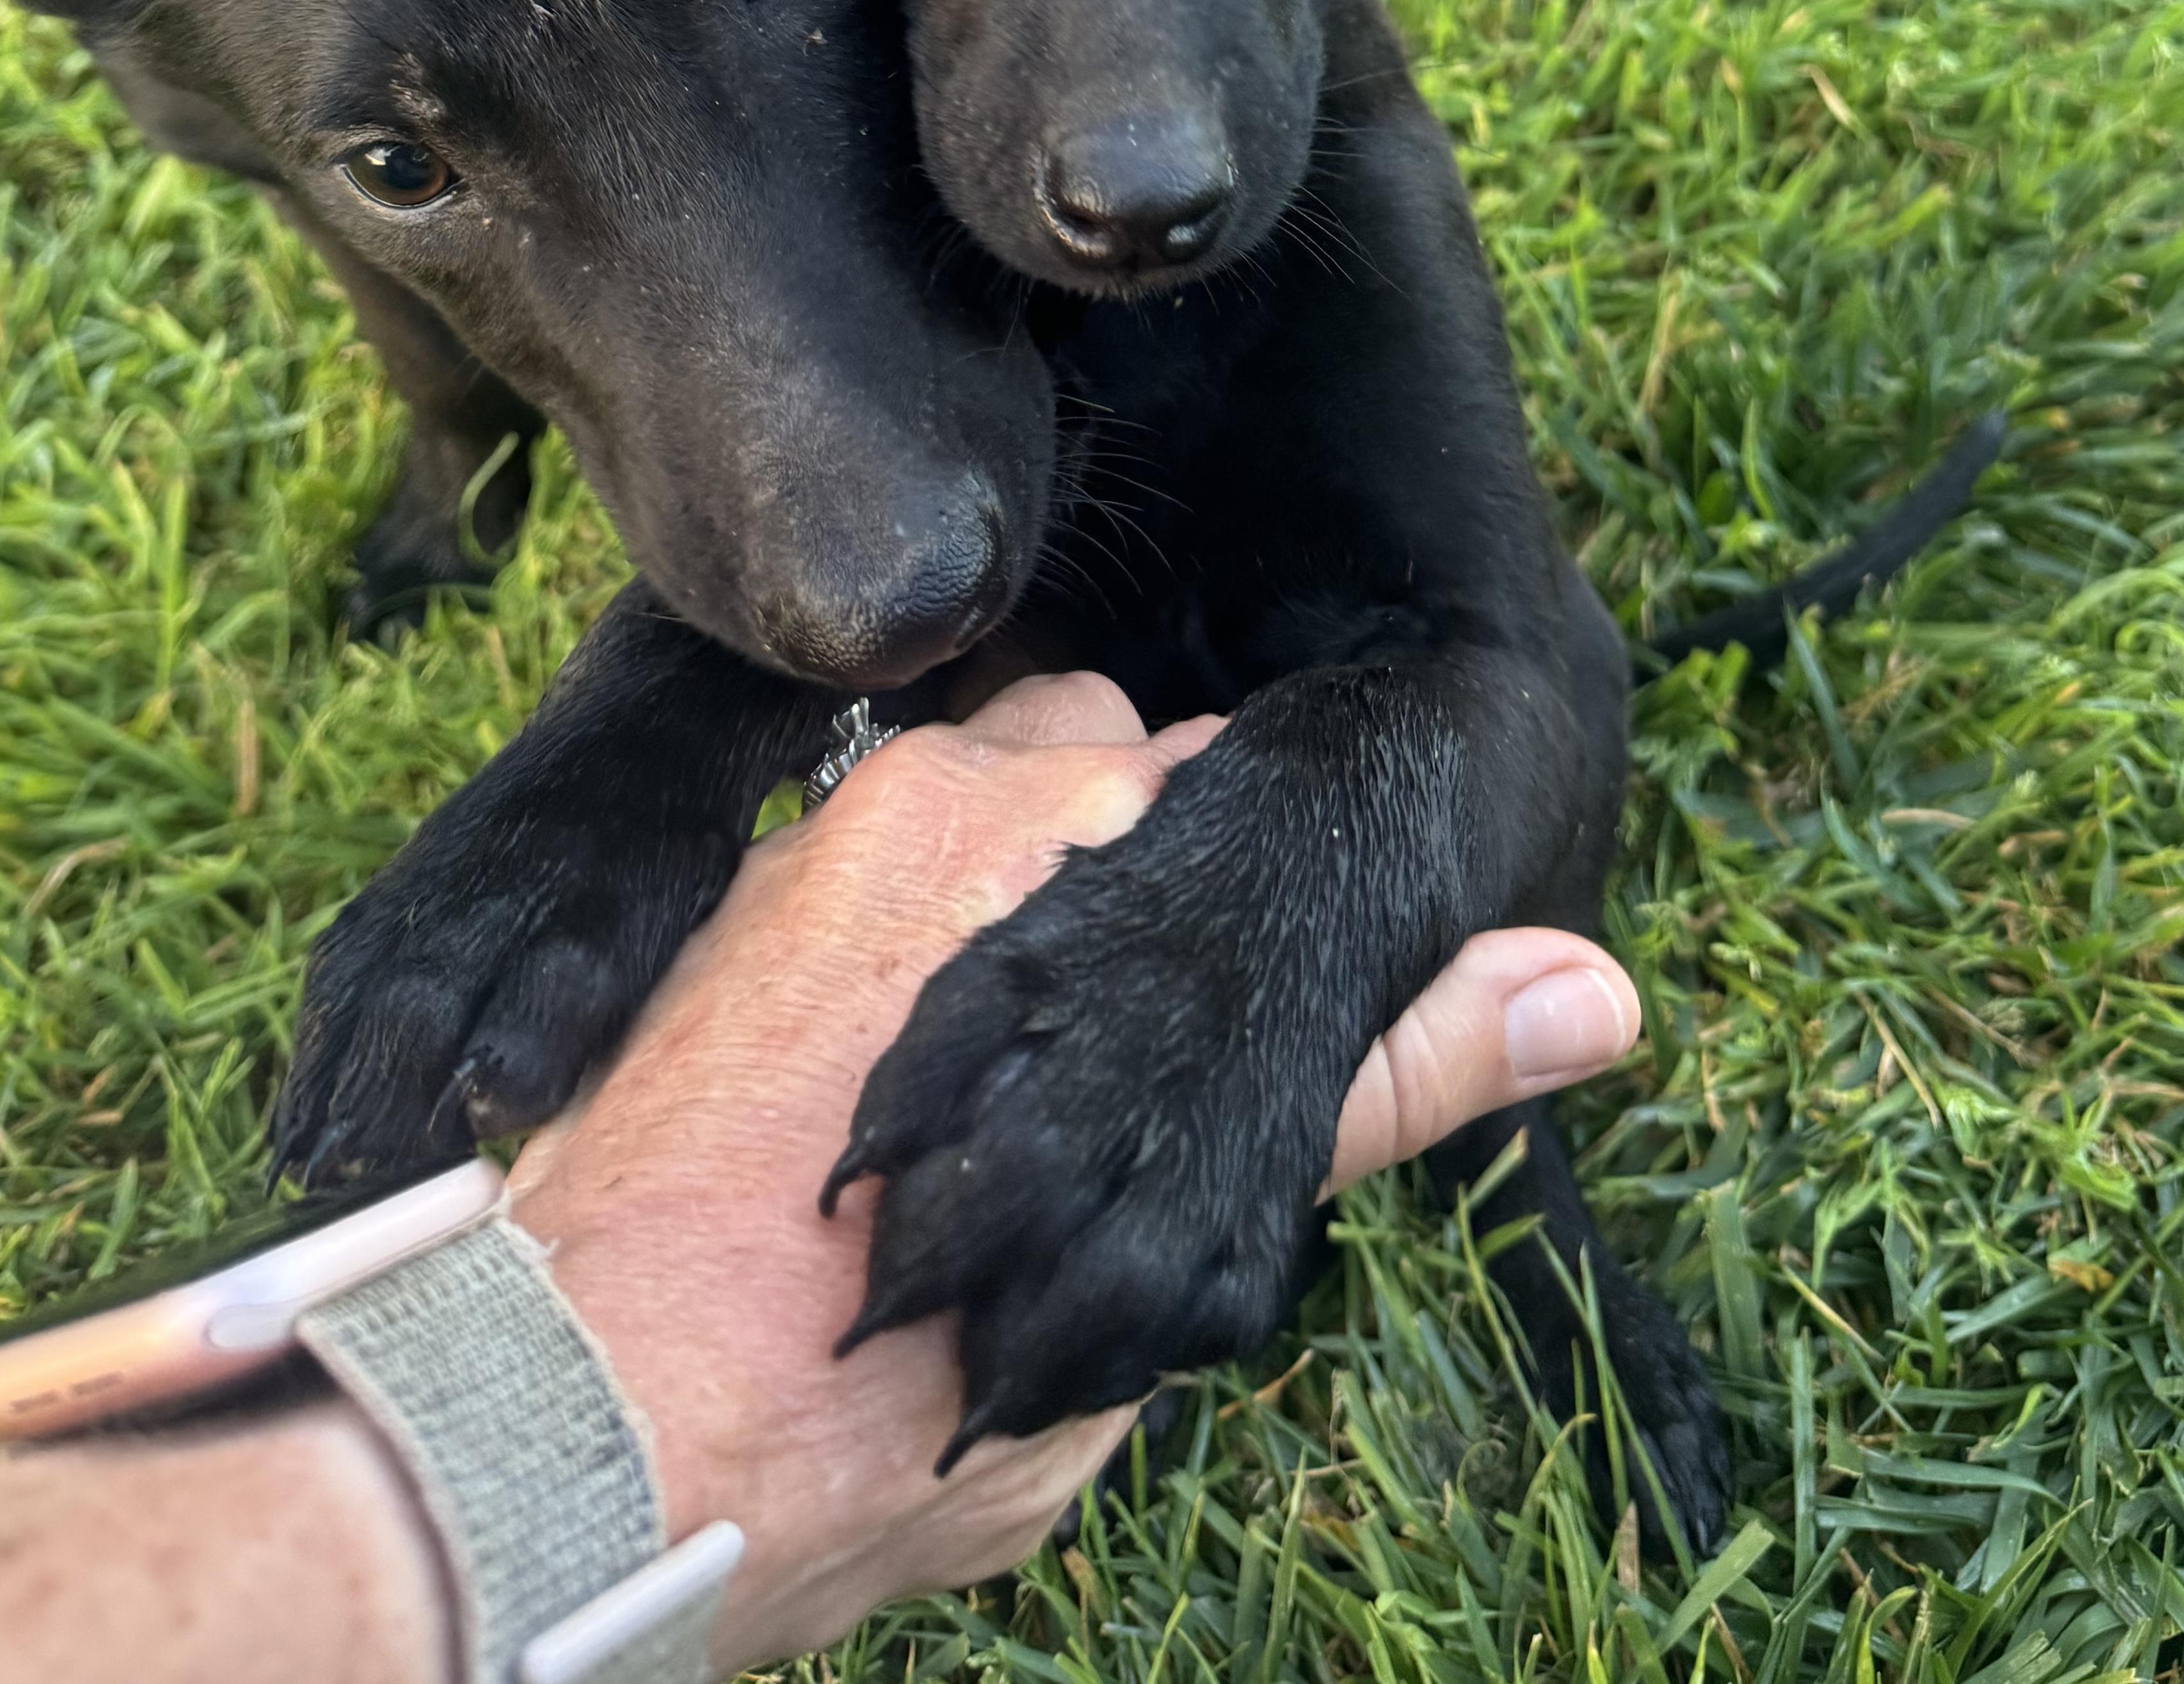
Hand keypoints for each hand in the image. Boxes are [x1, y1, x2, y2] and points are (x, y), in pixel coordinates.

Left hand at [515, 672, 1642, 1669]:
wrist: (586, 1424)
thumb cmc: (883, 1371)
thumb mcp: (1176, 1250)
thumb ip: (1370, 1086)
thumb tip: (1598, 988)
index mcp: (1088, 858)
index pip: (1238, 788)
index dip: (1258, 900)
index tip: (1247, 1008)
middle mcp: (951, 796)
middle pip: (1105, 759)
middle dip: (1136, 866)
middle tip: (1124, 1060)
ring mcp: (822, 836)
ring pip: (977, 800)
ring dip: (1012, 896)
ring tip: (1006, 1084)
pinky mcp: (727, 893)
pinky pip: (852, 854)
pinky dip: (890, 938)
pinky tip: (874, 1080)